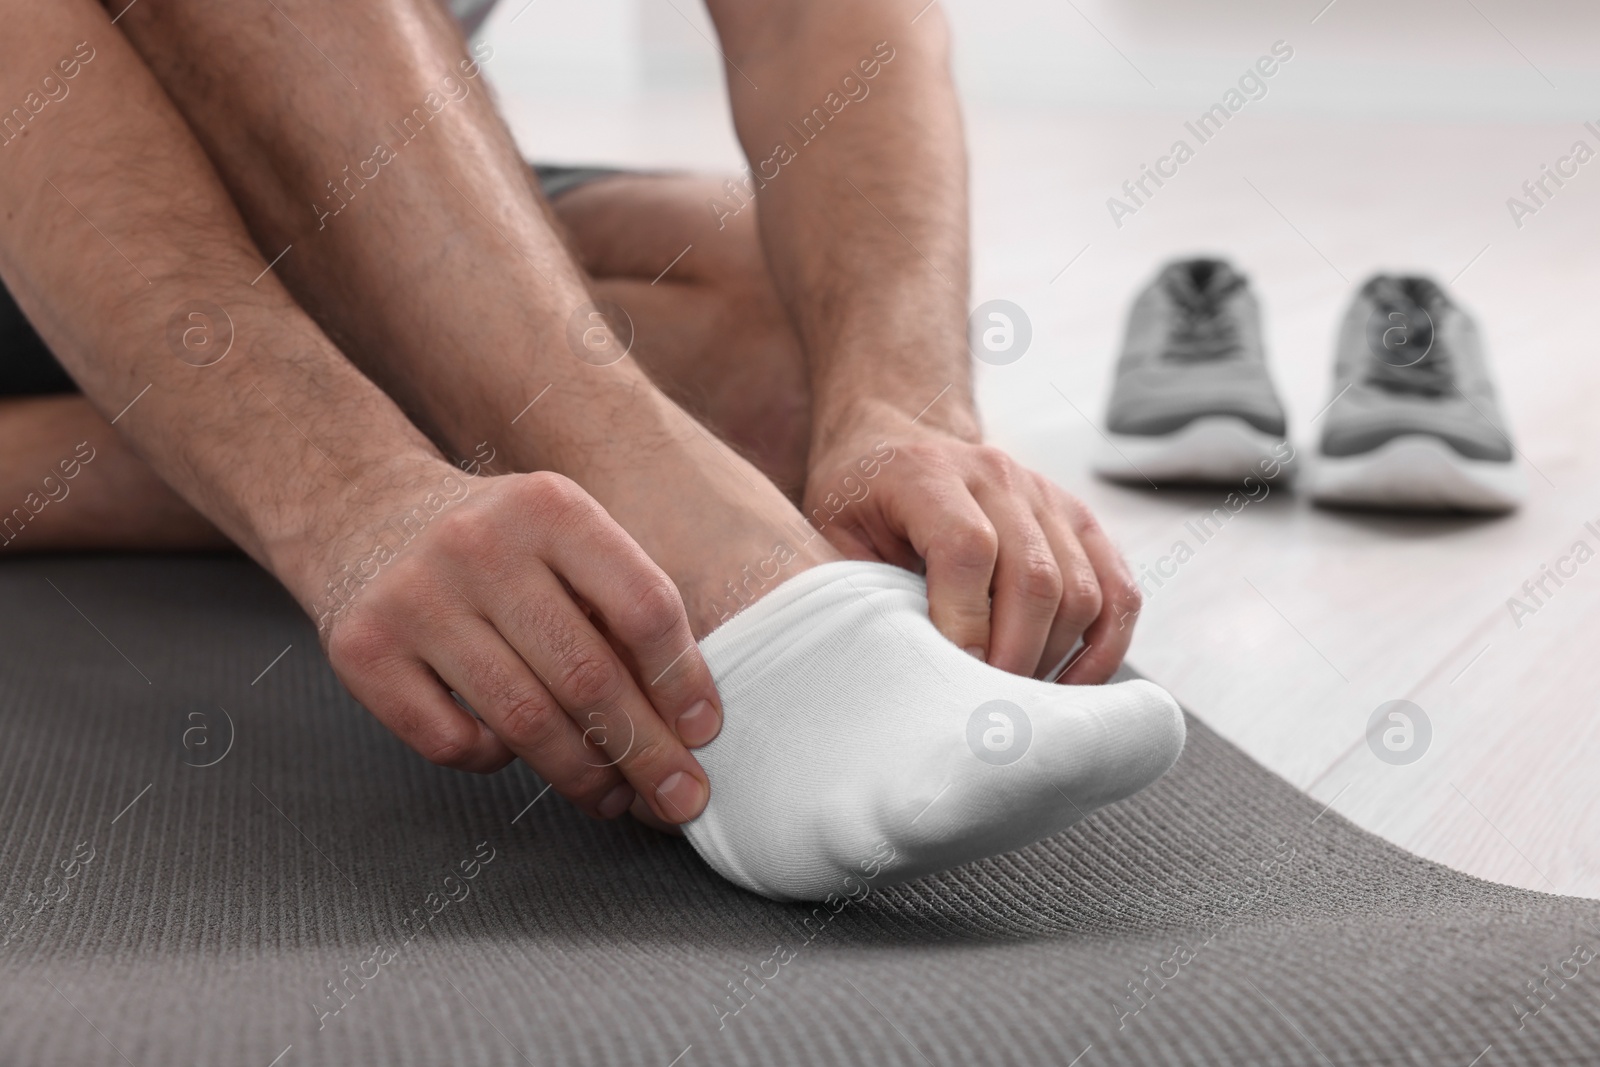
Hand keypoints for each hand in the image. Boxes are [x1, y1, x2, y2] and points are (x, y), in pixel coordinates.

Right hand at [296, 467, 721, 823]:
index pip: (643, 605)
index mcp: (550, 506)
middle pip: (587, 675)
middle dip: (645, 753)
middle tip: (679, 799)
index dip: (682, 681)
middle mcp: (479, 543)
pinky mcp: (363, 649)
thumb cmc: (499, 545)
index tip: (704, 733)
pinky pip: (453, 742)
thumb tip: (689, 725)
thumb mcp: (566, 538)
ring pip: (524, 721)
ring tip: (612, 797)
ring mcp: (414, 596)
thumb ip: (622, 607)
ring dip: (581, 775)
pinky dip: (495, 760)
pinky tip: (511, 749)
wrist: (366, 514)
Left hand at [803, 407, 1139, 683]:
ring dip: (1054, 659)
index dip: (965, 623)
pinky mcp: (1081, 521)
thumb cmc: (861, 496)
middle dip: (1013, 659)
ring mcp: (1048, 496)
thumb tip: (889, 668)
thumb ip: (858, 586)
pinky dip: (1106, 648)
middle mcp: (998, 477)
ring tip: (1014, 698)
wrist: (901, 435)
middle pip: (1035, 578)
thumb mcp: (832, 531)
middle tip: (983, 709)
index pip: (969, 549)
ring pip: (1082, 590)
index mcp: (928, 474)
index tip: (951, 681)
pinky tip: (1071, 687)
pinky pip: (1119, 590)